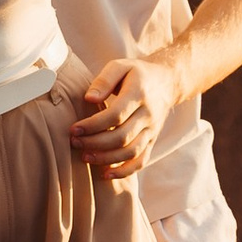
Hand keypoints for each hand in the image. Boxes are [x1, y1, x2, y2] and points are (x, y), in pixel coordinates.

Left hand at [69, 53, 179, 182]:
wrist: (167, 82)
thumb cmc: (137, 73)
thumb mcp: (121, 66)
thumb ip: (104, 80)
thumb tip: (88, 98)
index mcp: (139, 93)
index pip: (115, 115)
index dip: (93, 125)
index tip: (74, 129)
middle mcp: (148, 114)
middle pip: (122, 136)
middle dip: (95, 143)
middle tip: (75, 142)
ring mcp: (152, 130)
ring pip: (131, 152)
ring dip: (106, 158)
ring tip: (85, 157)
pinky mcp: (152, 141)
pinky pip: (141, 161)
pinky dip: (124, 171)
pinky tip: (105, 174)